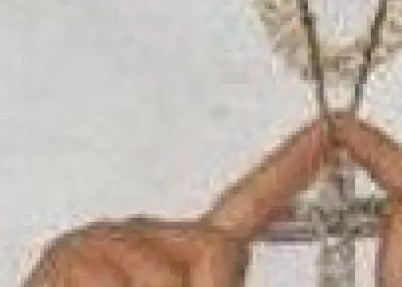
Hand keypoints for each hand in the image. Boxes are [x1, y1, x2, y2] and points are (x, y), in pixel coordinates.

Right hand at [23, 121, 328, 286]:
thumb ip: (216, 282)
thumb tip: (227, 258)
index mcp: (177, 260)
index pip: (246, 207)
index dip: (291, 167)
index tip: (329, 130)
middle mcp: (143, 238)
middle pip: (218, 249)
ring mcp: (104, 242)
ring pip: (175, 276)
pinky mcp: (71, 256)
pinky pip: (129, 283)